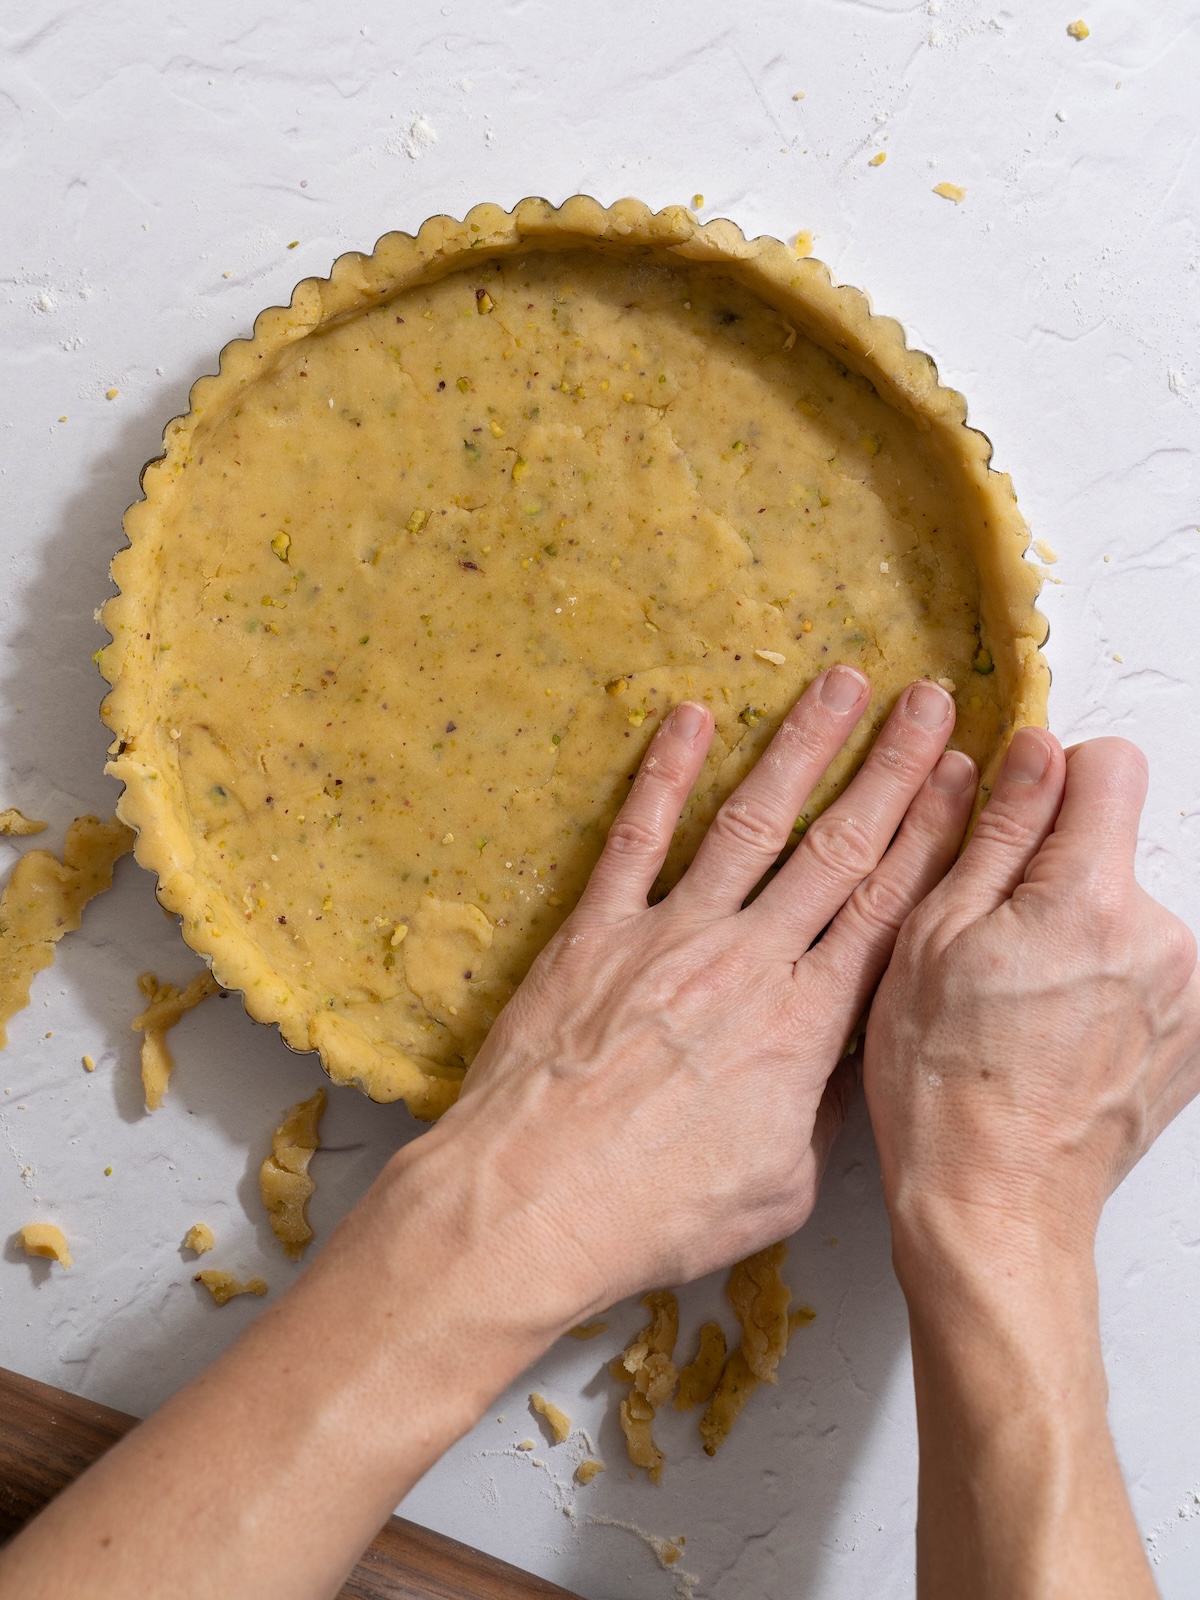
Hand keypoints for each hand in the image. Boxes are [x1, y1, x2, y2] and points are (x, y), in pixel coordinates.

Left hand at [422, 666, 977, 1318]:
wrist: (532, 1201)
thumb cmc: (656, 1212)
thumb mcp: (782, 1184)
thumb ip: (823, 1106)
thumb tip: (852, 1056)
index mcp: (803, 1024)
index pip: (885, 908)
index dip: (930, 837)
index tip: (963, 781)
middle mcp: (747, 962)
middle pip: (838, 847)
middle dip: (892, 769)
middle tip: (928, 704)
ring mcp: (668, 935)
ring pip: (753, 823)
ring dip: (801, 748)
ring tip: (840, 686)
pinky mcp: (595, 932)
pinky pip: (637, 837)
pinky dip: (664, 774)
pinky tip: (690, 719)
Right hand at [865, 730, 1199, 1263]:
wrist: (996, 1208)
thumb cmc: (944, 1088)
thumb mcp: (932, 938)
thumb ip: (995, 834)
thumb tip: (1030, 753)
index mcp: (1089, 901)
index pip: (1109, 766)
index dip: (1052, 779)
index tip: (1017, 822)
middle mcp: (1163, 938)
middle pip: (1114, 848)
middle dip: (1056, 875)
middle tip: (994, 949)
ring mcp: (1190, 993)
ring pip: (1127, 913)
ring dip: (1081, 935)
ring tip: (1021, 1004)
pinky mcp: (1196, 1037)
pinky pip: (1149, 970)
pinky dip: (1107, 985)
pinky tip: (1054, 1035)